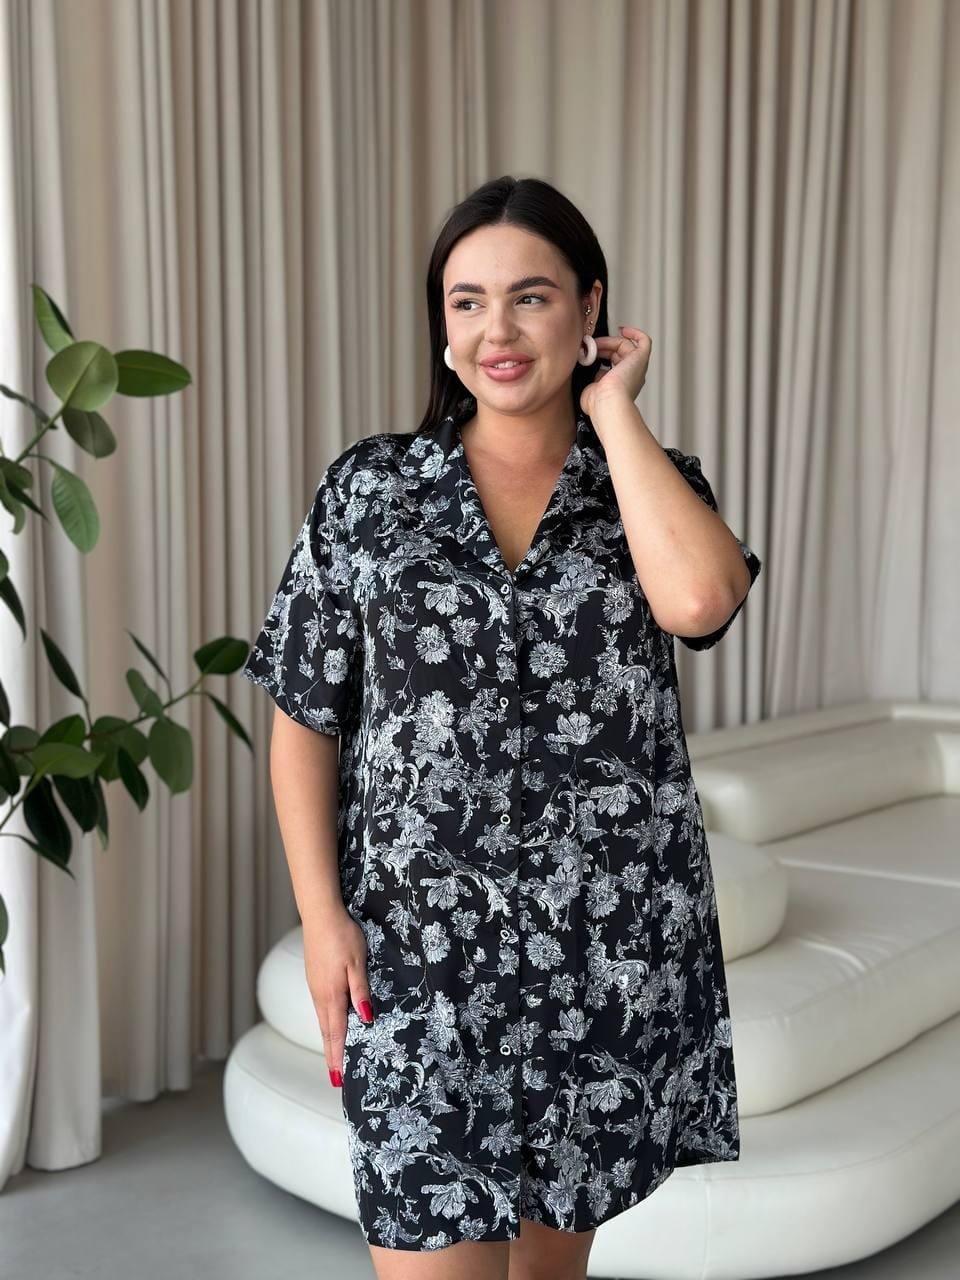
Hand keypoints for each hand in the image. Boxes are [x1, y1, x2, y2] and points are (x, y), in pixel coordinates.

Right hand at [303, 908, 374, 1087]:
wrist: (320, 914)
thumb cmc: (343, 936)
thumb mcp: (357, 963)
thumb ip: (360, 991)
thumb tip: (365, 1019)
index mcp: (331, 995)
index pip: (336, 1034)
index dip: (338, 1057)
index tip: (339, 1080)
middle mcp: (320, 995)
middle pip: (326, 1032)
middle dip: (332, 1056)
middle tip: (336, 1079)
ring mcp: (315, 987)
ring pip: (323, 1020)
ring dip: (329, 1041)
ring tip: (334, 1058)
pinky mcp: (315, 978)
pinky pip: (321, 1008)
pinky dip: (326, 1024)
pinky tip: (331, 1025)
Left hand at [579, 325, 651, 418]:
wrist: (607, 404)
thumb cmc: (598, 404)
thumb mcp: (589, 389)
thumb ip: (590, 378)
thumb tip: (587, 366)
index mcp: (619, 386)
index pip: (613, 364)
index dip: (602, 355)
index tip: (589, 352)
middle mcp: (631, 376)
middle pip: (619, 354)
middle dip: (603, 347)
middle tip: (589, 346)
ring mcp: (637, 368)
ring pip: (627, 346)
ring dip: (610, 341)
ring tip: (595, 343)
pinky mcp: (640, 359)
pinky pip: (644, 341)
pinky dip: (635, 333)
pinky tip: (622, 330)